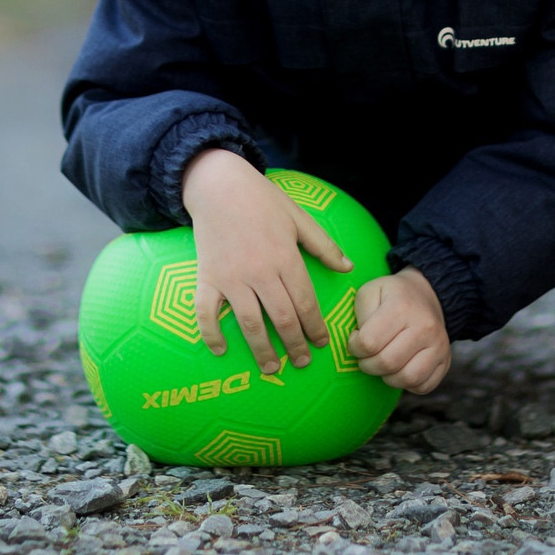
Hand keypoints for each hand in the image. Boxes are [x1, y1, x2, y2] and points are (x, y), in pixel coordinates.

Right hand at [181, 150, 352, 373]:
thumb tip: (348, 267)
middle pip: (282, 319)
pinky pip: (206, 313)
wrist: (219, 186)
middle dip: (295, 346)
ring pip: (250, 324)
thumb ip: (324, 245)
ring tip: (271, 368)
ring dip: (262, 350)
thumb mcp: (299, 217)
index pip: (306, 303)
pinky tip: (221, 351)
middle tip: (301, 363)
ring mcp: (231, 278)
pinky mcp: (207, 278)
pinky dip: (212, 335)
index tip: (321, 344)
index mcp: (286, 258)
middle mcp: (260, 273)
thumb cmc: (262, 200)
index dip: (316, 327)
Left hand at [349, 267, 449, 393]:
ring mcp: (439, 345)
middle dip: (368, 365)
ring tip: (383, 364)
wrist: (425, 295)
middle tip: (367, 357)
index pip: (369, 342)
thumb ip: (360, 314)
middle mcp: (425, 326)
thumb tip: (360, 341)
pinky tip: (401, 369)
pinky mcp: (446, 361)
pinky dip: (408, 385)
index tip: (356, 341)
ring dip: (388, 378)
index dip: (355, 347)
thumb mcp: (370, 291)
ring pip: (407, 378)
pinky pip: (424, 386)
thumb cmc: (392, 296)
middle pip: (387, 363)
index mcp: (401, 307)